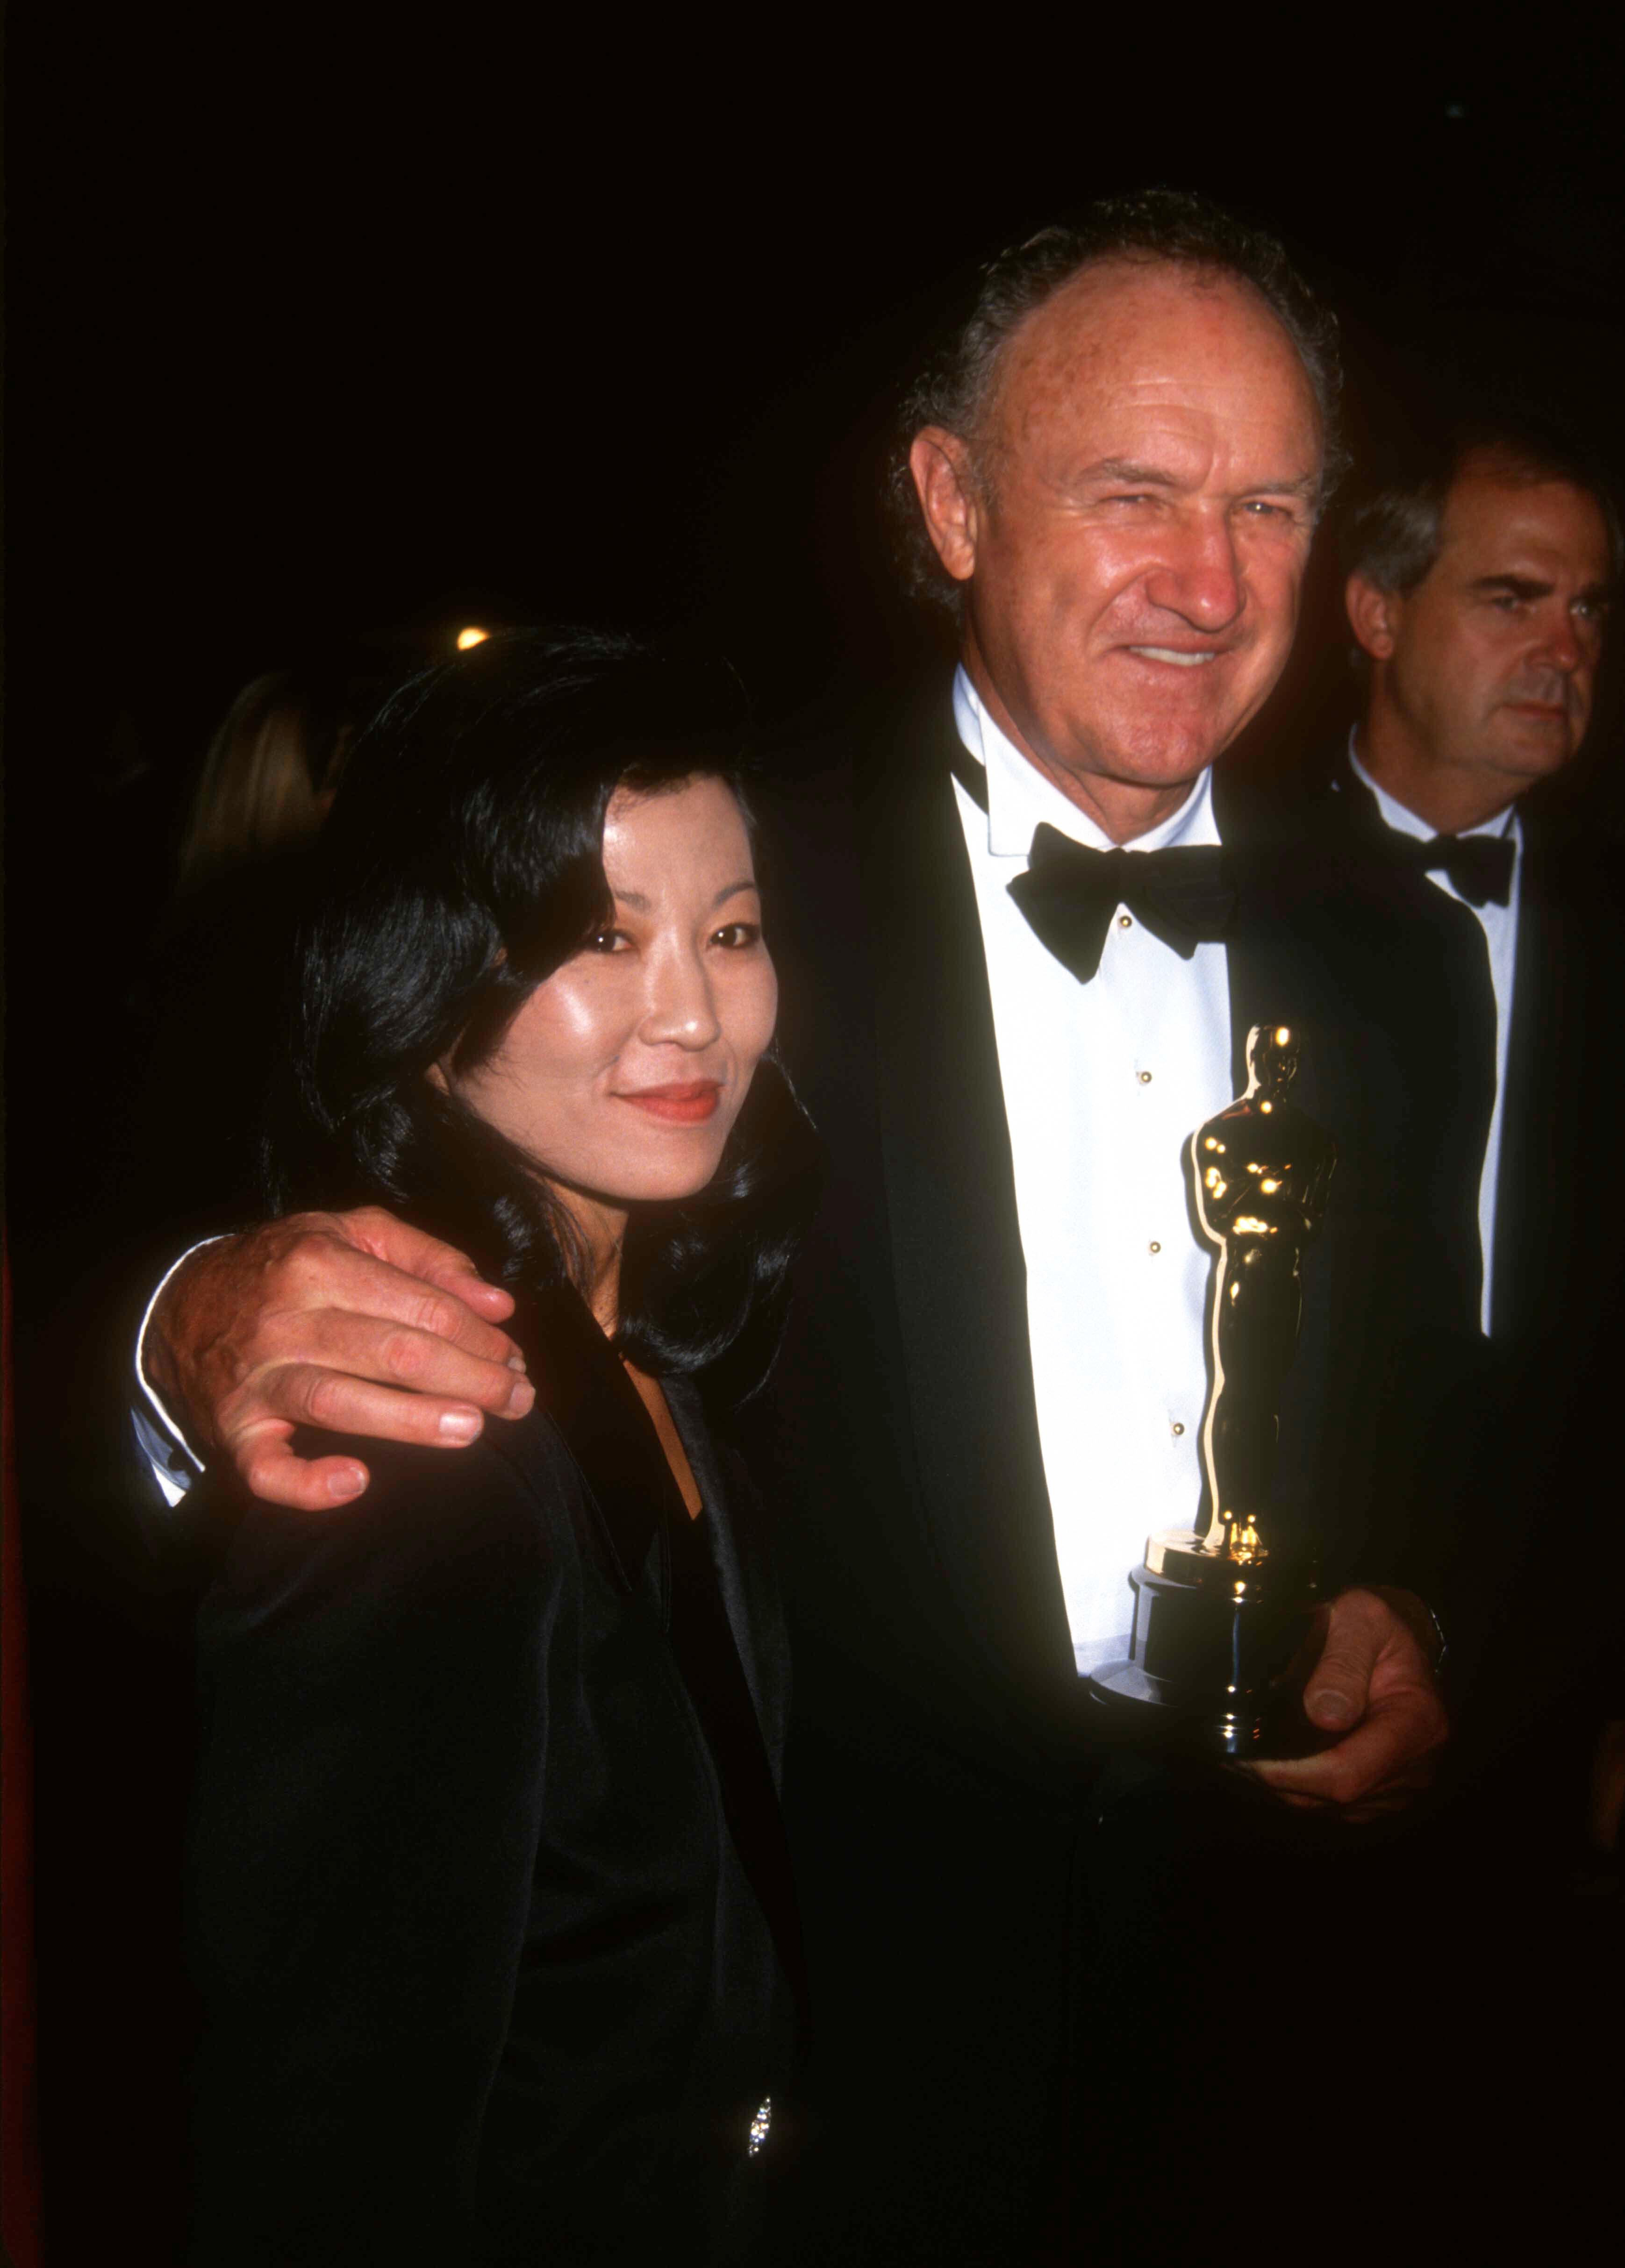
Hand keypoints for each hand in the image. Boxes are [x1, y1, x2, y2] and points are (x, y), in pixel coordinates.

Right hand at [144, 1208, 532, 1510]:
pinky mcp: (235, 1429)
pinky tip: (356, 1482)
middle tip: (518, 1400)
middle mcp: (287, 1318)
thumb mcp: (351, 1232)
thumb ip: (429, 1259)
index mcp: (322, 1263)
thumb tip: (499, 1302)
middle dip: (470, 1379)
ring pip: (341, 1401)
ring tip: (472, 1429)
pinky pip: (267, 1468)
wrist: (181, 1302)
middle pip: (394, 1351)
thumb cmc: (286, 1266)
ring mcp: (257, 1377)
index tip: (514, 1359)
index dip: (480, 1337)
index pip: (424, 1306)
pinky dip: (307, 1484)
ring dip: (413, 1420)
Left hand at [1246, 1587, 1447, 1816]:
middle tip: (1230, 1752)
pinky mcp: (1378, 1794)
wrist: (1392, 1643)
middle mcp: (1414, 1766)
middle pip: (1333, 1797)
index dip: (1295, 1773)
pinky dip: (1296, 1787)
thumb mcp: (1361, 1618)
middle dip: (1278, 1779)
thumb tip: (1323, 1713)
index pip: (1349, 1773)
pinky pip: (1331, 1806)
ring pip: (1327, 1807)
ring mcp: (1397, 1786)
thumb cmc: (1374, 1627)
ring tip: (1243, 1754)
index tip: (1250, 1757)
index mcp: (1417, 1723)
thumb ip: (1344, 1661)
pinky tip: (1270, 1760)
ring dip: (1282, 1786)